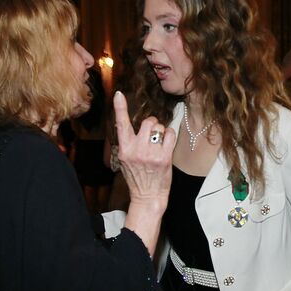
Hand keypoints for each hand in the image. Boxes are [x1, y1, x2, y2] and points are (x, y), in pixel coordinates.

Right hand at [113, 91, 175, 253]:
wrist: (147, 196)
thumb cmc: (137, 176)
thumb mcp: (125, 159)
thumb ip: (128, 142)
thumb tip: (132, 124)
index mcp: (124, 149)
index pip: (120, 124)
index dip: (120, 108)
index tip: (119, 94)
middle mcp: (136, 150)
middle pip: (148, 122)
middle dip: (153, 124)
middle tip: (153, 135)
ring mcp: (150, 154)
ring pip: (160, 127)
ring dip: (162, 132)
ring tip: (159, 143)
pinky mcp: (164, 158)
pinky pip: (170, 135)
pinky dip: (171, 136)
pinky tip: (167, 144)